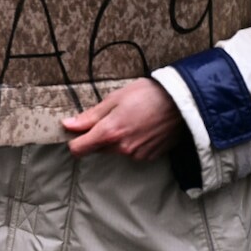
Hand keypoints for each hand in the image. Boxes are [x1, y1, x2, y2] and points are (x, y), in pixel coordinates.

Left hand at [62, 78, 183, 159]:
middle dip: (98, 136)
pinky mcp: (149, 156)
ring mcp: (137, 155)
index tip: (77, 130)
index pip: (78, 149)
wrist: (182, 102)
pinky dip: (132, 142)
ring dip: (116, 139)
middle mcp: (122, 148)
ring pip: (114, 150)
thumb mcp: (114, 99)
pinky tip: (141, 127)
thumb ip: (89, 116)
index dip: (74, 139)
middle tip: (111, 116)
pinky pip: (131, 152)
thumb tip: (68, 125)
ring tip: (130, 119)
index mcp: (110, 132)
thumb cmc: (148, 94)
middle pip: (97, 148)